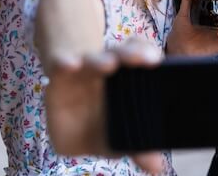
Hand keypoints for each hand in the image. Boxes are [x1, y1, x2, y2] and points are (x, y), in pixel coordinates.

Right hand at [46, 38, 165, 173]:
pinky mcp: (60, 74)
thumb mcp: (118, 137)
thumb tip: (157, 169)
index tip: (156, 61)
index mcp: (129, 76)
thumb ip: (137, 148)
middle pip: (122, 54)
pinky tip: (71, 64)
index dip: (148, 54)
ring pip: (95, 58)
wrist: (67, 117)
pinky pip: (62, 64)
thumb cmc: (102, 123)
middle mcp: (109, 66)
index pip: (142, 55)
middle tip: (144, 60)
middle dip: (131, 55)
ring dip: (102, 61)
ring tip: (110, 64)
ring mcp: (84, 68)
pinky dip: (65, 62)